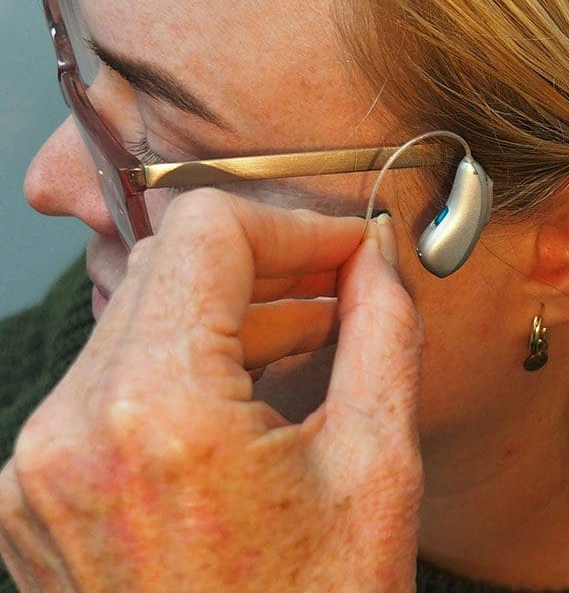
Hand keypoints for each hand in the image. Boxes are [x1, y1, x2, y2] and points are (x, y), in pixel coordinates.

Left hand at [0, 190, 423, 589]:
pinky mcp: (36, 495)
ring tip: (314, 334)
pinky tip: (255, 389)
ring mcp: (37, 467)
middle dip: (267, 262)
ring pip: (139, 320)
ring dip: (231, 313)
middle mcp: (68, 429)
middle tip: (345, 282)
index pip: (206, 229)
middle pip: (167, 266)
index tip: (352, 249)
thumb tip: (379, 259)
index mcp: (156, 412)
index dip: (294, 223)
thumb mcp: (378, 470)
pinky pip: (114, 384)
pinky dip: (188, 366)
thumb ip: (382, 333)